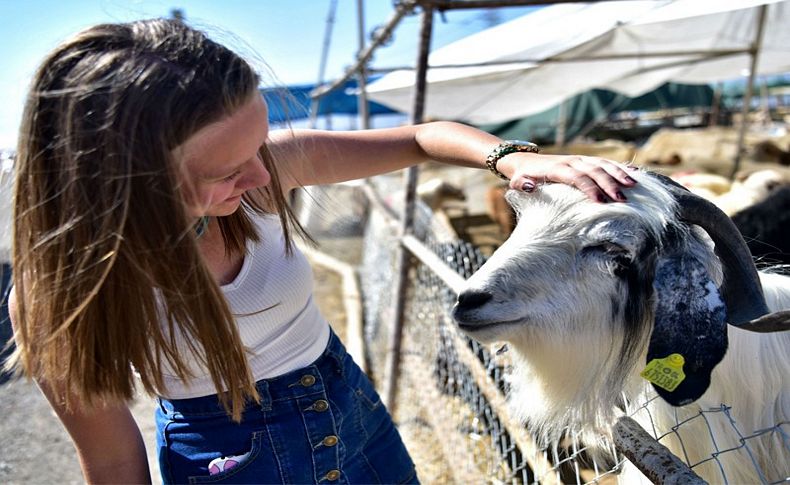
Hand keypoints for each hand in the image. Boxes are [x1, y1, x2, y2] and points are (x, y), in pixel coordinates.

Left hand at [498, 153, 637, 202]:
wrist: (524, 160)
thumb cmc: (522, 176)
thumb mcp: (518, 182)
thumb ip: (522, 184)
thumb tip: (530, 185)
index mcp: (557, 169)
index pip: (577, 178)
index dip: (590, 189)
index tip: (601, 202)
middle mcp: (571, 161)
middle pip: (594, 171)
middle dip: (609, 184)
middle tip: (623, 199)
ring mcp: (579, 159)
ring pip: (602, 164)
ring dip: (618, 174)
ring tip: (633, 186)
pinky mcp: (584, 160)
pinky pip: (604, 162)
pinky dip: (619, 167)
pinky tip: (634, 173)